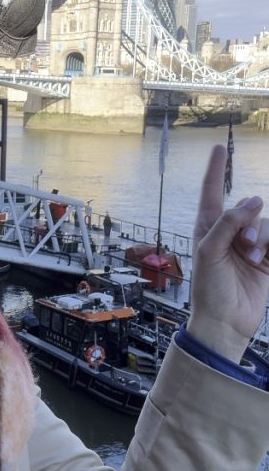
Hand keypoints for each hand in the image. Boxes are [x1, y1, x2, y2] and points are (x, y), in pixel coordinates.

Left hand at [187, 144, 268, 361]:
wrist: (226, 322)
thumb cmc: (209, 289)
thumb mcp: (208, 251)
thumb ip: (228, 222)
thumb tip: (255, 200)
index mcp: (208, 227)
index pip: (212, 192)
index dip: (216, 170)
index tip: (219, 149)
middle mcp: (230, 232)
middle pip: (249, 207)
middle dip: (249, 223)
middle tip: (243, 247)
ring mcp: (251, 245)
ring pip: (267, 223)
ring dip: (263, 239)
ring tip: (253, 259)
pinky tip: (267, 260)